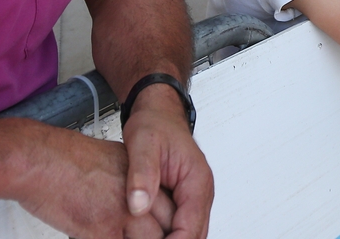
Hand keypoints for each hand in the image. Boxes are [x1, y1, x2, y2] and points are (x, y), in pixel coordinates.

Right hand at [16, 124, 176, 238]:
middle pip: (168, 227)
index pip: (173, 208)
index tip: (171, 232)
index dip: (174, 227)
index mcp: (143, 176)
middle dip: (167, 237)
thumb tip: (136, 203)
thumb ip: (128, 184)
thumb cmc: (64, 160)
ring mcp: (123, 214)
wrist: (40, 160)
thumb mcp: (110, 162)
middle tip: (164, 238)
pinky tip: (107, 238)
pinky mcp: (101, 230)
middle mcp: (139, 194)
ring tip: (125, 236)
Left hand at [122, 86, 214, 238]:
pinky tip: (146, 235)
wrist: (159, 112)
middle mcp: (200, 192)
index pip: (190, 229)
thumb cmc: (155, 123)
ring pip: (189, 233)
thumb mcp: (143, 144)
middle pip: (194, 236)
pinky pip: (180, 226)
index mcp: (197, 181)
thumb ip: (142, 174)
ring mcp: (193, 197)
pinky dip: (166, 235)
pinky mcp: (183, 199)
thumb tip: (139, 206)